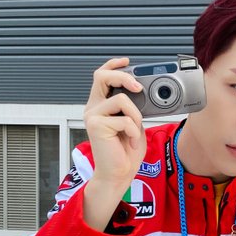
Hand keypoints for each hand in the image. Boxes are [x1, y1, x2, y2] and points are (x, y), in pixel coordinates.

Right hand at [82, 57, 146, 229]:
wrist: (119, 174)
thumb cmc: (125, 152)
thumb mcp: (134, 123)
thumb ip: (133, 107)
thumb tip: (143, 92)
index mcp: (101, 105)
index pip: (102, 77)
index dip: (113, 65)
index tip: (127, 61)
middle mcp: (93, 108)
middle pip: (102, 76)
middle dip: (123, 77)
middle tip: (138, 87)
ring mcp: (92, 116)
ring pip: (121, 99)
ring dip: (136, 116)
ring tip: (134, 131)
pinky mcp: (96, 125)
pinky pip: (124, 119)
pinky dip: (134, 131)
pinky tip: (130, 142)